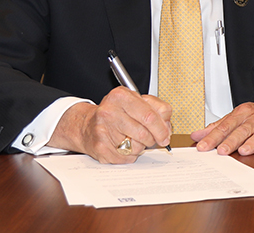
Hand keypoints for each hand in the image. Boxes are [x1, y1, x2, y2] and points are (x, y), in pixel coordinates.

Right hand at [48, 86, 171, 163]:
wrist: (85, 125)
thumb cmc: (115, 113)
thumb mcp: (136, 101)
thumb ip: (156, 108)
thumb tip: (167, 126)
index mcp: (121, 96)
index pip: (150, 115)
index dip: (162, 128)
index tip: (166, 135)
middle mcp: (109, 112)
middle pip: (144, 133)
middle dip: (154, 139)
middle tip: (155, 140)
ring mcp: (103, 130)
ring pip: (136, 147)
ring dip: (140, 146)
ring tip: (133, 138)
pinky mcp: (100, 148)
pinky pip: (126, 157)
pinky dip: (130, 155)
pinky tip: (123, 145)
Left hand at [191, 98, 253, 155]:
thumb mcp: (237, 117)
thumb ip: (217, 127)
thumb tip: (197, 136)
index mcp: (242, 114)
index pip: (225, 126)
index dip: (213, 137)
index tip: (203, 147)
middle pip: (242, 130)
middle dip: (231, 141)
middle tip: (221, 151)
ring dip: (253, 142)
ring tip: (244, 150)